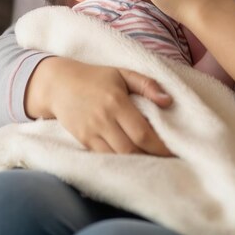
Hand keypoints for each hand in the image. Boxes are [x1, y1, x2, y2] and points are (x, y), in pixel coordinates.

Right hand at [25, 56, 172, 155]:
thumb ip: (147, 85)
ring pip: (118, 156)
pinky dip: (120, 161)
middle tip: (169, 159)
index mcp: (117, 101)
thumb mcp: (122, 73)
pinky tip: (133, 159)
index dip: (160, 146)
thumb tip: (168, 101)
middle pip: (132, 149)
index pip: (142, 132)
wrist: (58, 84)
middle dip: (152, 157)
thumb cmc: (96, 78)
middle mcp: (104, 119)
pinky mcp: (83, 140)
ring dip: (137, 161)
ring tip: (153, 160)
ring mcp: (91, 132)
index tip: (175, 151)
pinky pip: (105, 157)